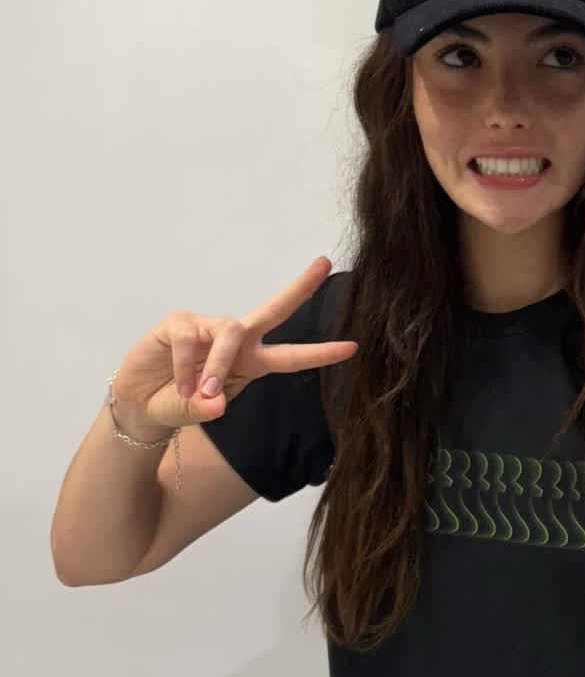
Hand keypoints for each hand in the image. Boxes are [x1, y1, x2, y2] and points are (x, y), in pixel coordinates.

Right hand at [111, 256, 358, 435]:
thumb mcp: (199, 412)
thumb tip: (214, 399)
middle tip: (325, 264)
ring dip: (219, 365)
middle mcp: (236, 339)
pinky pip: (189, 339)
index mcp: (252, 361)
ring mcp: (208, 327)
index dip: (320, 353)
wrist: (140, 403)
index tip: (352, 347)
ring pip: (231, 333)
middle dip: (300, 287)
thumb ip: (208, 408)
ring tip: (200, 393)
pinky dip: (185, 368)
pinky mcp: (179, 322)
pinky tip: (178, 385)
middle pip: (274, 309)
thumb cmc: (179, 404)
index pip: (292, 356)